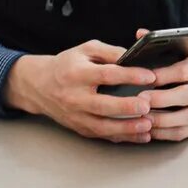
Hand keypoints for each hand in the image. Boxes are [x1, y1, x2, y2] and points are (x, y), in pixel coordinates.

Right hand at [3, 40, 157, 143]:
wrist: (38, 86)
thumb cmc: (67, 65)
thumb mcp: (86, 50)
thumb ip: (110, 52)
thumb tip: (134, 57)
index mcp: (77, 74)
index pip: (106, 75)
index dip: (129, 76)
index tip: (149, 76)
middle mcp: (75, 97)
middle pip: (102, 105)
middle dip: (126, 107)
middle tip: (147, 105)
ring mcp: (76, 116)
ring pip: (101, 126)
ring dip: (126, 128)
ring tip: (148, 125)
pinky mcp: (79, 128)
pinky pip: (102, 135)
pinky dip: (122, 137)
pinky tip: (140, 136)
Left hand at [136, 29, 187, 141]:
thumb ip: (168, 45)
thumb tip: (141, 33)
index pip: (184, 70)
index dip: (164, 74)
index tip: (143, 76)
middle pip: (185, 95)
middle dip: (161, 99)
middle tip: (139, 99)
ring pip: (185, 118)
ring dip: (161, 120)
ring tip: (141, 118)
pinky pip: (183, 132)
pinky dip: (164, 133)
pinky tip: (149, 130)